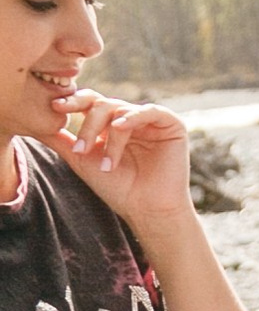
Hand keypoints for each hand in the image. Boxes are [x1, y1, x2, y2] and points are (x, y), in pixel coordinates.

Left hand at [56, 92, 197, 241]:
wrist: (147, 209)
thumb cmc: (117, 188)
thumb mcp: (82, 161)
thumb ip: (62, 141)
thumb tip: (35, 124)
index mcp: (111, 123)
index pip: (90, 102)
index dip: (73, 101)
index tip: (55, 107)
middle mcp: (130, 118)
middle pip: (103, 104)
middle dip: (88, 126)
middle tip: (80, 151)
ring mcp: (151, 121)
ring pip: (122, 110)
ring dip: (109, 136)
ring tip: (107, 164)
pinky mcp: (172, 125)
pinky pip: (150, 110)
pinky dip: (133, 117)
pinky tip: (121, 128)